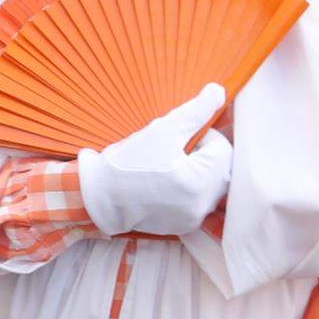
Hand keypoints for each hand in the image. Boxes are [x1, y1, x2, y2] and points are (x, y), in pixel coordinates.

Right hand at [78, 83, 232, 238]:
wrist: (97, 197)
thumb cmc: (126, 163)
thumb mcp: (161, 131)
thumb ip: (195, 111)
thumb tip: (220, 92)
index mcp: (203, 181)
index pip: (222, 147)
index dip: (200, 136)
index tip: (174, 139)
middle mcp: (204, 205)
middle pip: (219, 168)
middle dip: (200, 155)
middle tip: (170, 152)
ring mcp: (194, 218)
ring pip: (209, 184)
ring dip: (194, 172)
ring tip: (165, 168)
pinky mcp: (184, 226)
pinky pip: (196, 201)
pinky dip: (186, 190)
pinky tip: (162, 185)